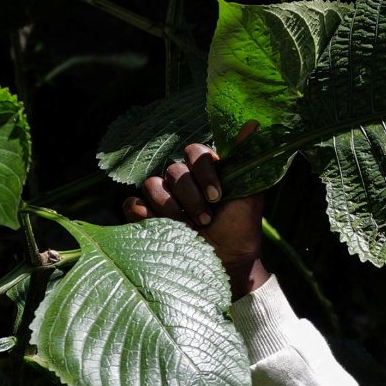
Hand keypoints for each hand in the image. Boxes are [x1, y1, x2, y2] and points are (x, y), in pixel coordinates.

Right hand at [128, 143, 266, 298]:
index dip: (203, 172)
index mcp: (203, 169)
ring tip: (188, 228)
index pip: (194, 152)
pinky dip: (141, 213)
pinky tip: (158, 225)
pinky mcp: (145, 217)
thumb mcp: (250, 194)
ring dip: (171, 208)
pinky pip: (131, 204)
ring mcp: (161, 197)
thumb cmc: (239, 228)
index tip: (217, 196)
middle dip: (191, 197)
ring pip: (152, 185)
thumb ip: (245, 160)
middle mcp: (180, 179)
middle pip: (173, 171)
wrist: (227, 263)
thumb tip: (253, 123)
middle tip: (206, 218)